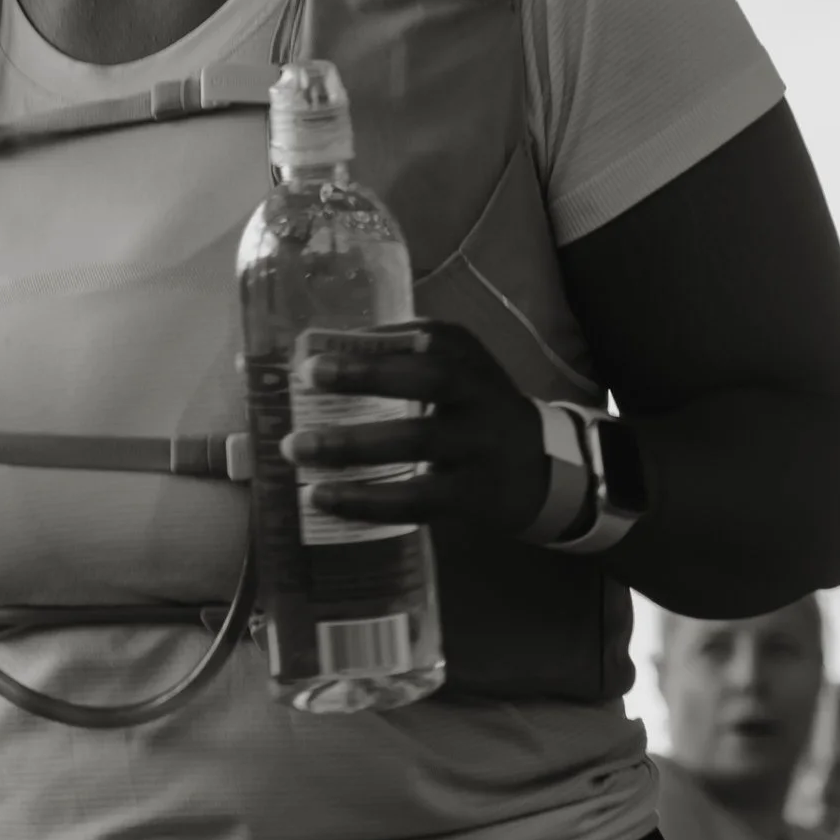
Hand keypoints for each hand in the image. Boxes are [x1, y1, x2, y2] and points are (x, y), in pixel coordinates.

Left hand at [284, 324, 554, 535]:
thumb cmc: (475, 408)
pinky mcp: (470, 497)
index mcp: (468, 360)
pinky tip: (323, 497)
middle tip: (308, 379)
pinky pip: (415, 500)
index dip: (376, 342)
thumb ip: (402, 356)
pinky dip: (366, 500)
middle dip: (366, 376)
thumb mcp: (456, 369)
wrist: (542, 468)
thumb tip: (320, 353)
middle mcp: (479, 397)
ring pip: (418, 443)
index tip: (319, 351)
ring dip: (353, 446)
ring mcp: (478, 449)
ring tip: (297, 450)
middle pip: (429, 381)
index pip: (429, 339)